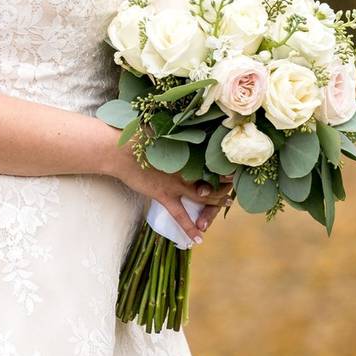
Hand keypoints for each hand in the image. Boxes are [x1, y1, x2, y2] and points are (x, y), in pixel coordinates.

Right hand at [103, 133, 232, 242]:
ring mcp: (177, 184)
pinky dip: (190, 228)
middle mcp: (187, 167)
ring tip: (228, 205)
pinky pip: (181, 216)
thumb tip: (184, 115)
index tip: (236, 162)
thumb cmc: (135, 135)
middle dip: (227, 182)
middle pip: (214, 177)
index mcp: (187, 150)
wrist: (118, 150)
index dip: (225, 162)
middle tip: (237, 184)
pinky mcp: (164, 196)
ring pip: (205, 197)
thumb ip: (174, 127)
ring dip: (217, 202)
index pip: (213, 158)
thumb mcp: (159, 126)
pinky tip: (198, 239)